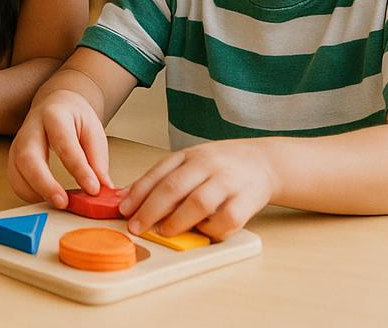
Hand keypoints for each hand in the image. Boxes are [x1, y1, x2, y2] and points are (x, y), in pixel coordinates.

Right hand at [7, 88, 112, 206]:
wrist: (55, 105)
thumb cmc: (75, 119)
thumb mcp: (93, 131)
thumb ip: (97, 160)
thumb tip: (102, 188)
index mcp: (54, 115)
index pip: (64, 144)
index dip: (78, 168)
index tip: (93, 189)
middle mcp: (30, 128)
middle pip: (28, 157)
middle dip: (44, 183)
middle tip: (63, 202)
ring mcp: (18, 142)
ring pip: (16, 170)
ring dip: (34, 191)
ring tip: (57, 203)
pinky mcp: (14, 157)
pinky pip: (15, 179)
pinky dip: (28, 193)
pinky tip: (46, 199)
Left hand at [120, 139, 275, 239]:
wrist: (264, 162)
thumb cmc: (220, 166)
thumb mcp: (190, 163)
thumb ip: (162, 179)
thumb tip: (126, 198)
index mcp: (189, 155)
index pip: (158, 173)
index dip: (138, 193)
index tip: (124, 210)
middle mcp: (207, 165)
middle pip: (174, 187)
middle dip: (151, 209)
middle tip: (137, 227)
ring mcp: (228, 182)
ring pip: (199, 202)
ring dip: (178, 221)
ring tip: (164, 231)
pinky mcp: (247, 200)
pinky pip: (227, 219)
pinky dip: (211, 229)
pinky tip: (202, 231)